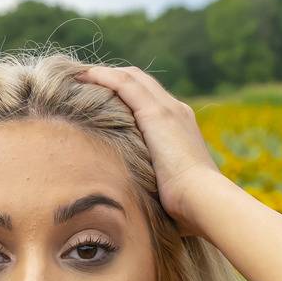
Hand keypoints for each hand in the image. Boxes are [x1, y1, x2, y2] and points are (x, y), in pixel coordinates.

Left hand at [70, 64, 220, 237]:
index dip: (126, 95)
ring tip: (79, 75)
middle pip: (140, 82)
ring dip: (103, 73)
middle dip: (113, 78)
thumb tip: (141, 202)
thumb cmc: (187, 207)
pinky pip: (125, 84)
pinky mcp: (156, 114)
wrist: (203, 200)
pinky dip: (104, 77)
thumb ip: (155, 184)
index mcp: (181, 127)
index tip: (103, 99)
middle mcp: (176, 111)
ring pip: (131, 78)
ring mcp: (168, 109)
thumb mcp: (169, 190)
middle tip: (85, 80)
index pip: (150, 100)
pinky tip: (84, 77)